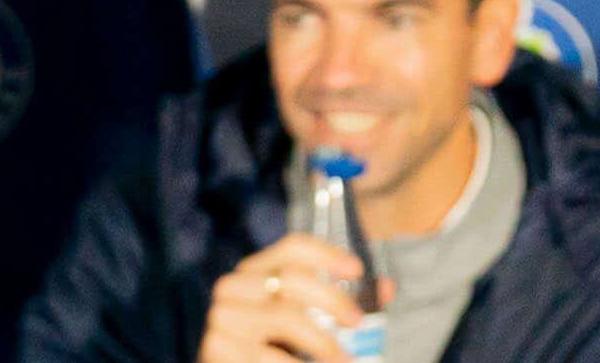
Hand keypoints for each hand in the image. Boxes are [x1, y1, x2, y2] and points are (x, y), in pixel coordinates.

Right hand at [197, 238, 364, 362]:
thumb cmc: (273, 343)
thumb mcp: (306, 318)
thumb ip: (340, 301)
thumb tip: (385, 289)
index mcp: (257, 269)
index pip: (292, 246)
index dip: (327, 254)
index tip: (357, 270)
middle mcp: (234, 285)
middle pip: (292, 279)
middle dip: (333, 300)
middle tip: (357, 322)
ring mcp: (221, 315)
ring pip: (284, 317)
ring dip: (321, 341)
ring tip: (344, 358)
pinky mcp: (214, 346)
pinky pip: (264, 355)